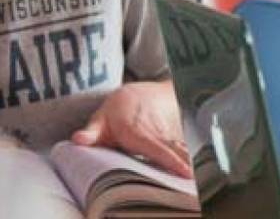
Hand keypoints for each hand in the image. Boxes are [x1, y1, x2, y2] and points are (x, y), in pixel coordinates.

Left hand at [73, 80, 192, 177]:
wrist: (144, 92)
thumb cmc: (119, 109)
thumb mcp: (102, 118)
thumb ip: (91, 132)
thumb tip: (78, 140)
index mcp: (138, 133)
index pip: (158, 149)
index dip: (172, 161)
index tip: (186, 173)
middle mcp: (158, 135)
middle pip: (176, 153)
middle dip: (187, 167)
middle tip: (196, 186)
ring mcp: (171, 136)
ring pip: (184, 151)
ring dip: (194, 165)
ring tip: (200, 184)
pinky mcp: (178, 140)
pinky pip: (187, 151)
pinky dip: (195, 162)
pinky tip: (201, 176)